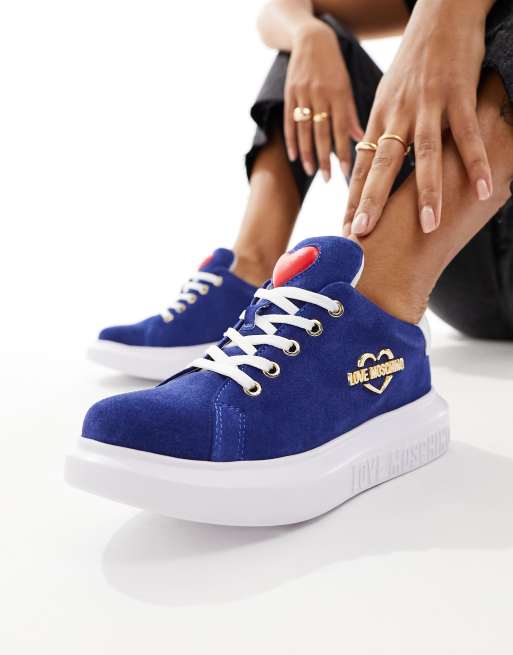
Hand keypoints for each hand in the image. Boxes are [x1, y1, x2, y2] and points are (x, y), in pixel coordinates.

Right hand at [284, 21, 362, 181]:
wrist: (311, 40)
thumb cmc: (334, 68)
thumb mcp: (346, 87)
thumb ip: (351, 114)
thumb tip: (361, 140)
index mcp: (339, 94)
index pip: (342, 130)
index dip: (345, 152)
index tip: (348, 173)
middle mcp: (321, 96)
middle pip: (322, 133)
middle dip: (326, 159)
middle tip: (328, 180)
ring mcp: (303, 95)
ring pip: (305, 130)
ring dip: (307, 154)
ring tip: (310, 172)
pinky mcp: (290, 95)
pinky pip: (289, 122)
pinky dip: (292, 141)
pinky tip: (294, 157)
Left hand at [343, 0, 492, 235]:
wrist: (440, 12)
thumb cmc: (414, 61)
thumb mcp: (389, 96)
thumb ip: (383, 130)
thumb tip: (373, 162)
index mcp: (380, 118)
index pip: (362, 165)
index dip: (353, 197)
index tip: (346, 226)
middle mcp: (399, 114)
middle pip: (383, 164)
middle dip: (372, 200)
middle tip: (363, 232)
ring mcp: (428, 105)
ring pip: (425, 154)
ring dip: (427, 191)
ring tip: (428, 225)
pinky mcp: (459, 94)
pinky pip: (467, 134)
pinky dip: (476, 162)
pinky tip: (482, 190)